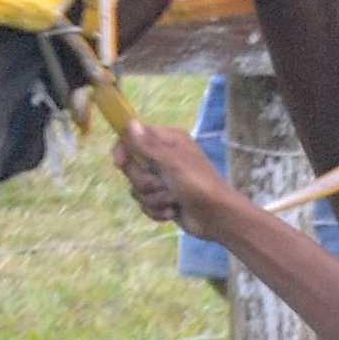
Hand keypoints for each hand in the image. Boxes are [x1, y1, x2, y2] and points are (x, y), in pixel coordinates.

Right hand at [113, 117, 232, 234]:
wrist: (218, 217)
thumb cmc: (199, 184)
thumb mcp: (173, 162)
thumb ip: (149, 145)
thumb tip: (129, 122)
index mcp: (168, 141)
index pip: (133, 137)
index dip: (123, 149)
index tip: (120, 163)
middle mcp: (163, 158)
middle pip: (132, 167)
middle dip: (145, 181)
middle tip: (164, 184)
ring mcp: (162, 180)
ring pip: (137, 189)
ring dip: (155, 198)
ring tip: (174, 199)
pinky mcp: (163, 199)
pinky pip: (145, 204)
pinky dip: (158, 211)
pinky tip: (174, 211)